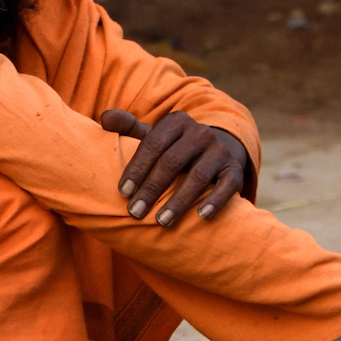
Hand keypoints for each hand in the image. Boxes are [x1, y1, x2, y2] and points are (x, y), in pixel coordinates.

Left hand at [100, 109, 250, 225]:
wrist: (220, 150)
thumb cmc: (176, 148)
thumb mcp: (155, 136)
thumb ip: (130, 128)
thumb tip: (105, 118)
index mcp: (177, 122)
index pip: (153, 144)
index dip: (137, 169)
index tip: (122, 193)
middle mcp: (200, 133)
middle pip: (172, 161)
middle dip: (151, 189)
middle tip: (135, 213)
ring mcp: (220, 151)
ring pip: (198, 176)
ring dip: (179, 201)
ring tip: (162, 221)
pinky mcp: (235, 171)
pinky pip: (227, 186)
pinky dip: (215, 200)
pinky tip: (201, 216)